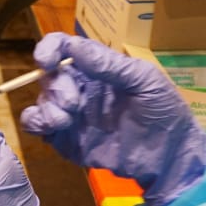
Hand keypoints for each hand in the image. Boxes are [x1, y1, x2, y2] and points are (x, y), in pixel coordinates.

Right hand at [19, 33, 205, 205]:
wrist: (170, 158)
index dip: (49, 49)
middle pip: (49, 77)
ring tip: (63, 121)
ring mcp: (72, 115)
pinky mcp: (67, 140)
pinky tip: (49, 129)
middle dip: (55, 87)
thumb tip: (74, 47)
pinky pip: (39, 128)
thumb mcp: (144, 81)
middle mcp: (80, 88)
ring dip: (45, 107)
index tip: (46, 61)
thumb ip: (109, 65)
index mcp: (98, 69)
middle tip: (74, 104)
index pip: (64, 48)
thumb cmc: (164, 112)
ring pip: (41, 102)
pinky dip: (35, 124)